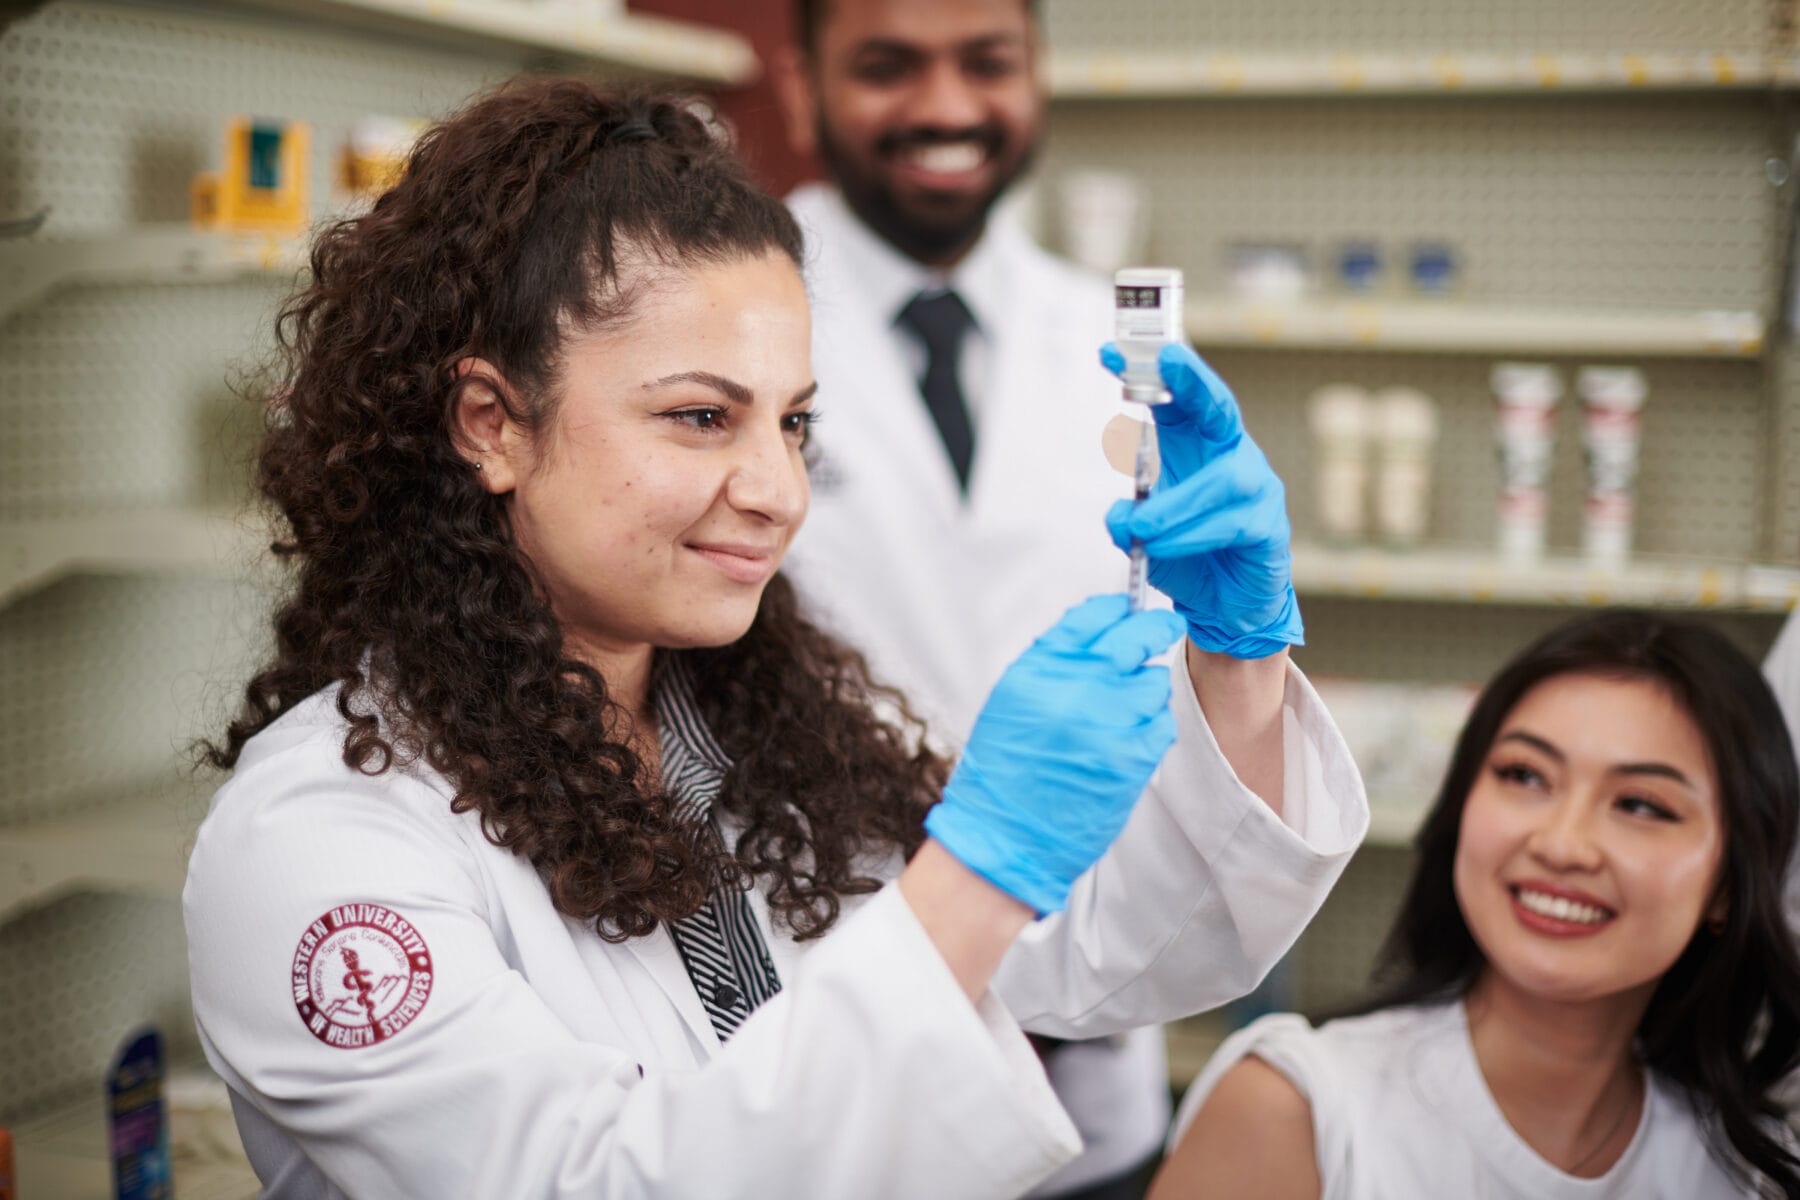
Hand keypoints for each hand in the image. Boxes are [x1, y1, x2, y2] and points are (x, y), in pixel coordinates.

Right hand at [923, 595, 1184, 914]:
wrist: (1005, 836)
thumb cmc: (1006, 771)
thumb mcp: (1014, 700)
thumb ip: (1055, 663)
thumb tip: (1100, 633)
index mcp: (1038, 669)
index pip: (1092, 616)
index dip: (1118, 607)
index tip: (1129, 608)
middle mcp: (1074, 688)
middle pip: (1135, 637)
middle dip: (1155, 629)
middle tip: (1166, 627)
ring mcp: (1107, 722)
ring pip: (1155, 684)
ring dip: (1147, 693)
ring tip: (1125, 715)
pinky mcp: (1131, 758)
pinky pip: (1162, 724)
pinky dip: (1153, 728)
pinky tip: (1130, 741)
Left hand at [1101, 341, 1302, 660]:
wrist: (1223, 605)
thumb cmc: (1186, 554)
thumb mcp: (1142, 536)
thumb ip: (1126, 521)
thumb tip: (1120, 515)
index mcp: (1196, 444)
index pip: (1176, 397)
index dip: (1149, 371)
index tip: (1110, 351)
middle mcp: (1231, 453)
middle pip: (1218, 405)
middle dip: (1192, 377)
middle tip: (1165, 357)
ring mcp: (1257, 486)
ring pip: (1220, 480)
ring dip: (1173, 505)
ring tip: (1141, 529)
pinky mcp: (1270, 525)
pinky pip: (1231, 522)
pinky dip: (1191, 535)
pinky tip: (1163, 546)